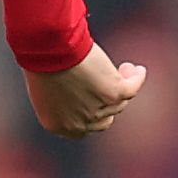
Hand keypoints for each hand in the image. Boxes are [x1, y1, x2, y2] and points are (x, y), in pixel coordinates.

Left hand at [24, 41, 145, 137]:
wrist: (49, 49)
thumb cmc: (41, 60)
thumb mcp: (46, 88)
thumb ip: (62, 99)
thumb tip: (80, 93)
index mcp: (57, 125)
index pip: (82, 129)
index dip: (91, 115)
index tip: (94, 100)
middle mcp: (78, 123)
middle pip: (104, 119)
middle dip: (107, 104)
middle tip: (106, 85)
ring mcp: (98, 109)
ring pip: (119, 102)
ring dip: (123, 86)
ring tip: (124, 70)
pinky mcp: (113, 93)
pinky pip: (132, 88)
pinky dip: (136, 79)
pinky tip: (137, 70)